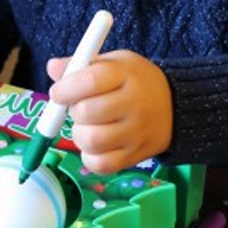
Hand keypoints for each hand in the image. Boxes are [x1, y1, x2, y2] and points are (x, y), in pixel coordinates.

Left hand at [47, 49, 172, 173]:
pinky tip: (95, 145)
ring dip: (80, 134)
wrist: (175, 106)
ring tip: (88, 126)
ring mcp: (137, 132)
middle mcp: (134, 104)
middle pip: (87, 113)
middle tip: (79, 107)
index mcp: (126, 74)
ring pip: (91, 141)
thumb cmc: (133, 81)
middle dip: (73, 111)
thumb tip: (52, 67)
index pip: (91, 81)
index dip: (66, 88)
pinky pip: (102, 165)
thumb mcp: (112, 63)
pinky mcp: (137, 156)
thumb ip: (80, 65)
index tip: (58, 93)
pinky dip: (90, 157)